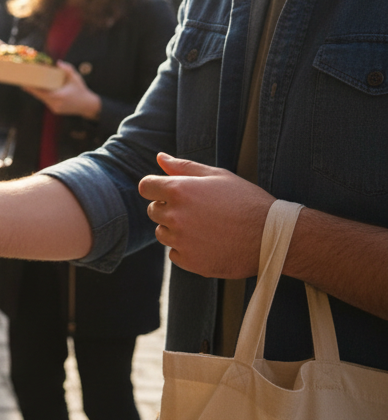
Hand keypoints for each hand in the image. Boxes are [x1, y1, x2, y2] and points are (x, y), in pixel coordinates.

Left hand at [22, 61, 100, 118]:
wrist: (88, 106)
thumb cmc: (82, 91)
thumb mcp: (76, 78)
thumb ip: (67, 69)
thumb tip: (58, 62)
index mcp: (58, 96)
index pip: (41, 92)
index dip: (31, 88)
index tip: (23, 84)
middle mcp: (55, 104)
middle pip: (39, 96)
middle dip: (32, 89)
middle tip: (24, 82)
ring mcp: (55, 108)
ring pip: (43, 99)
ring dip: (38, 92)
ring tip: (30, 84)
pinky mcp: (56, 110)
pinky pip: (47, 101)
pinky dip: (44, 96)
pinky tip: (41, 90)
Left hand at [139, 153, 274, 278]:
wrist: (273, 236)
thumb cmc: (246, 201)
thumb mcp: (218, 176)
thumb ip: (183, 167)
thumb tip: (159, 158)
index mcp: (179, 190)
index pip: (146, 187)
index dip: (157, 188)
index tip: (171, 193)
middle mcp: (175, 216)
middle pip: (153, 211)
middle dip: (169, 209)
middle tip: (198, 211)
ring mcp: (181, 241)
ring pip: (163, 234)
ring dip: (176, 231)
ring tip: (206, 228)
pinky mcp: (190, 262)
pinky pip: (175, 254)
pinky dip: (187, 250)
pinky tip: (209, 244)